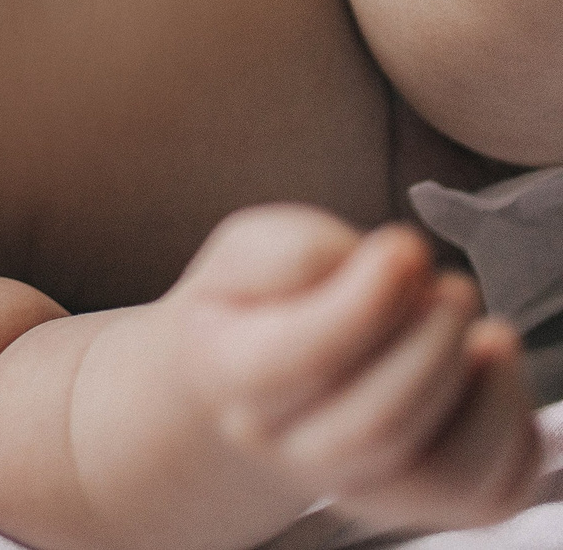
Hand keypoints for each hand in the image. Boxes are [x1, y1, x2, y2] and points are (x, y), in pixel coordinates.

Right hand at [170, 205, 540, 533]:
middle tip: (454, 285)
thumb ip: (299, 251)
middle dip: (434, 347)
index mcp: (234, 378)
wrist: (256, 383)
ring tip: (490, 333)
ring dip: (489, 397)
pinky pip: (493, 492)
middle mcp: (293, 450)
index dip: (367, 305)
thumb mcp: (248, 252)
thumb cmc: (259, 306)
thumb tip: (393, 266)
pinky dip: (516, 431)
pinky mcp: (429, 504)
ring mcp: (362, 488)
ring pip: (445, 476)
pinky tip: (491, 372)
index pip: (304, 359)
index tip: (405, 246)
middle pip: (379, 425)